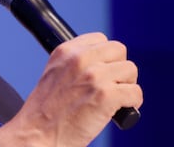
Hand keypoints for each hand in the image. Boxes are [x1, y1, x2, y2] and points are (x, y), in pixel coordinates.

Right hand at [0, 32, 142, 146]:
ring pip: (130, 70)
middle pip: (119, 50)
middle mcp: (80, 59)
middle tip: (111, 85)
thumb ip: (75, 63)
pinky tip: (118, 112)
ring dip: (127, 86)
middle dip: (119, 68)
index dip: (105, 56)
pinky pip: (135, 92)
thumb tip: (103, 63)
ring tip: (114, 99)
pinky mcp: (106, 96)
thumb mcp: (54, 73)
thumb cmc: (45, 111)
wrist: (38, 134)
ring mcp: (94, 76)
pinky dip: (132, 104)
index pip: (100, 39)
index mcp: (65, 51)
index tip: (102, 70)